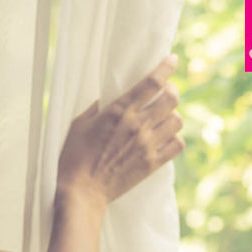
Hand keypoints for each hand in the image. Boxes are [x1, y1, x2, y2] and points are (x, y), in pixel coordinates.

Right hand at [56, 53, 183, 207]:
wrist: (82, 191)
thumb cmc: (74, 156)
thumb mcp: (79, 124)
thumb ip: (97, 108)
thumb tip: (108, 99)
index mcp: (118, 111)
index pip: (152, 83)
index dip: (166, 68)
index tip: (172, 59)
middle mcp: (137, 125)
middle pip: (171, 98)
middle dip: (172, 91)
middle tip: (166, 93)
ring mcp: (147, 145)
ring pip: (177, 120)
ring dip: (172, 115)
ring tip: (163, 117)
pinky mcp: (152, 163)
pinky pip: (177, 145)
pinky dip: (175, 138)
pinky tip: (165, 138)